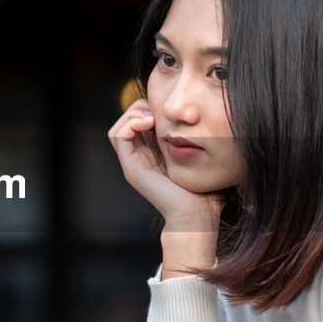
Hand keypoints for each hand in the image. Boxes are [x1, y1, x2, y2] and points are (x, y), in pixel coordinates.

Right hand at [107, 100, 224, 233]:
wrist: (197, 214)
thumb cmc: (205, 191)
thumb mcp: (202, 158)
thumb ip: (199, 142)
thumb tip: (203, 120)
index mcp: (157, 154)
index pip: (143, 121)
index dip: (151, 107)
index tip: (169, 109)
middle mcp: (142, 157)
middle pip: (129, 121)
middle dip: (141, 107)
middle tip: (159, 110)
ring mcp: (134, 162)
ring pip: (120, 126)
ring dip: (133, 113)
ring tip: (152, 115)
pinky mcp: (131, 167)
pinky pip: (118, 136)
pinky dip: (130, 123)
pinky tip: (149, 121)